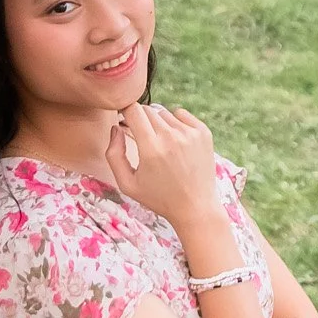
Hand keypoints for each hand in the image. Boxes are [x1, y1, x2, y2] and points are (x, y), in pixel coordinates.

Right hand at [104, 101, 219, 237]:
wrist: (196, 207)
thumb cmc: (159, 198)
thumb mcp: (127, 184)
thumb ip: (114, 154)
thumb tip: (116, 128)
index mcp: (151, 149)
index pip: (133, 110)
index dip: (125, 112)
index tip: (124, 121)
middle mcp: (172, 137)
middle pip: (148, 110)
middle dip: (140, 119)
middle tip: (140, 137)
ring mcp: (190, 133)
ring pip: (164, 113)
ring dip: (157, 123)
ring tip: (160, 145)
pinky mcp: (203, 132)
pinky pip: (181, 115)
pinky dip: (175, 122)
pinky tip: (175, 141)